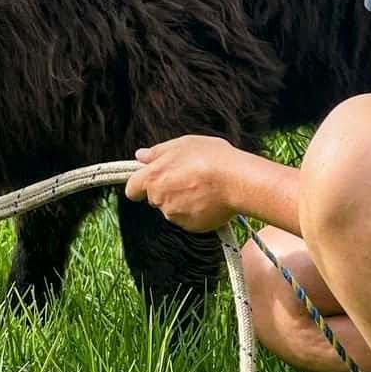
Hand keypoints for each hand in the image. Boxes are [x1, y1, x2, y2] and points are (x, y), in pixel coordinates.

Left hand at [124, 135, 252, 233]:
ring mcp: (175, 215)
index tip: (150, 179)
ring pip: (172, 209)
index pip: (132, 189)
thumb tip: (140, 156)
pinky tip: (210, 199)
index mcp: (152, 178)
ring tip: (203, 187)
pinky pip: (188, 219)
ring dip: (182, 201)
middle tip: (187, 177)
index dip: (140, 184)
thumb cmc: (212, 158)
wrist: (238, 181)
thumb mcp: (182, 144)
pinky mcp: (191, 226)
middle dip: (165, 190)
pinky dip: (195, 212)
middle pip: (154, 198)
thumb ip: (157, 152)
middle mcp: (159, 199)